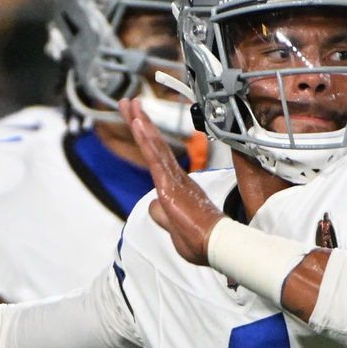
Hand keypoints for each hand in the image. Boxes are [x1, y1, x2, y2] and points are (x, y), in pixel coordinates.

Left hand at [119, 98, 223, 264]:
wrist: (216, 244)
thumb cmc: (200, 240)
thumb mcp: (173, 228)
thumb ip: (161, 214)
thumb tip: (152, 205)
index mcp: (177, 186)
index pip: (157, 157)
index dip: (147, 137)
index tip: (138, 121)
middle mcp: (176, 177)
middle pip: (154, 144)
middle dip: (140, 122)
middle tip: (129, 103)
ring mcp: (173, 179)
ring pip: (154, 145)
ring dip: (140, 124)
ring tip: (130, 105)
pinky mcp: (170, 184)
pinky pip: (155, 157)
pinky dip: (146, 138)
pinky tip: (139, 123)